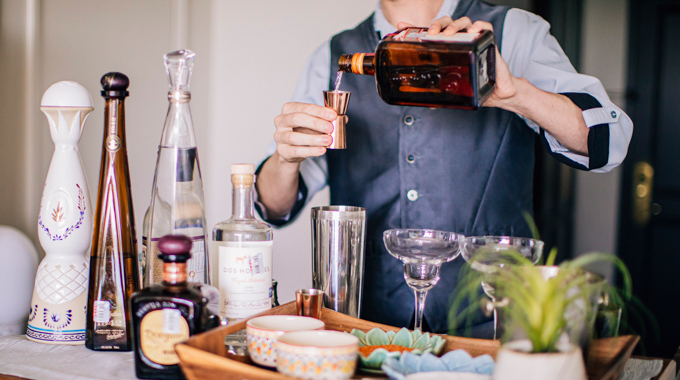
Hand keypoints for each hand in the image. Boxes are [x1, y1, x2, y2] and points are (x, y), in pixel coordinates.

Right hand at [273, 102, 335, 162]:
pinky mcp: (282, 150)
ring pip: (294, 137)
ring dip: (313, 138)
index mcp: (288, 109)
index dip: (319, 111)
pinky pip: (296, 150)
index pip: (303, 107)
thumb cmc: (303, 131)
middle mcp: (280, 121)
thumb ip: (327, 120)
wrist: (291, 150)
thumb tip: (344, 119)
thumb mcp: (314, 123)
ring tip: (328, 140)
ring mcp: (279, 136)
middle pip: (296, 119)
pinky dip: (310, 150)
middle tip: (330, 128)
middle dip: (315, 123)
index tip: (333, 115)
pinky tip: (322, 150)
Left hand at [397, 17, 518, 107]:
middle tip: (433, 33)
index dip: (416, 27)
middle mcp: (461, 41)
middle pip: (447, 23)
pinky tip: (472, 31)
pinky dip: (479, 26)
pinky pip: (486, 27)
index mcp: (450, 48)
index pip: (432, 33)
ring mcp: (474, 41)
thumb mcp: (456, 88)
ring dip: (454, 25)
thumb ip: (443, 92)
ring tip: (449, 34)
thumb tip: (428, 104)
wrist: (498, 92)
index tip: (402, 26)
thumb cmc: (476, 86)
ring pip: (464, 22)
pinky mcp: (488, 44)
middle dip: (438, 24)